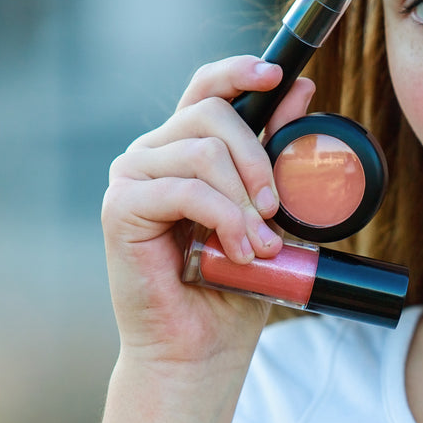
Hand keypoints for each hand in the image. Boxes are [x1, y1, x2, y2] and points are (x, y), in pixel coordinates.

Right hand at [103, 56, 315, 367]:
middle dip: (258, 157)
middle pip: (211, 114)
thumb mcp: (269, 212)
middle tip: (277, 210)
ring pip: (202, 152)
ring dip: (244, 200)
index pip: (206, 90)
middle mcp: (152, 156)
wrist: (199, 349)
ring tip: (261, 245)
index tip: (278, 75)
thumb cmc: (233, 287)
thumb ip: (277, 155)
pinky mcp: (121, 208)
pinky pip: (186, 190)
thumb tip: (301, 91)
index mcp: (184, 151)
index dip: (239, 72)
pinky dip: (224, 219)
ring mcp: (131, 179)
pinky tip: (240, 252)